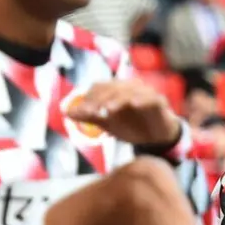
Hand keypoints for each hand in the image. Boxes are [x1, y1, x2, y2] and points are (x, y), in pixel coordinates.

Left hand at [66, 81, 182, 146]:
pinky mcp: (159, 101)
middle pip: (113, 88)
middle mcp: (130, 86)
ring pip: (130, 91)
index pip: (99, 88)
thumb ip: (89, 116)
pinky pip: (151, 98)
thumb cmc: (131, 126)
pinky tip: (133, 104)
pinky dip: (142, 99)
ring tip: (107, 110)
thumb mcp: (107, 123)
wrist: (156, 138)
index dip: (89, 99)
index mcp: (116, 89)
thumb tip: (66, 112)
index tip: (80, 113)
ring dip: (117, 99)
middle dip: (99, 100)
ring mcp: (145, 92)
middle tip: (90, 112)